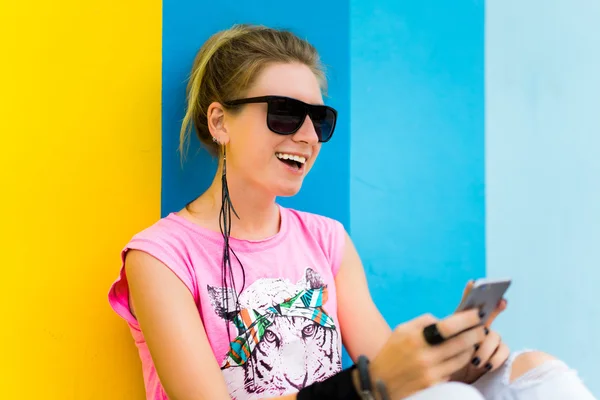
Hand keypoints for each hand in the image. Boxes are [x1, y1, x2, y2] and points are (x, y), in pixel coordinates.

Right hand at [368, 309, 486, 399]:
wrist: (379, 383)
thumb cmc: (392, 353)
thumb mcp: (401, 330)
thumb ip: (423, 322)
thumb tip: (446, 319)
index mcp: (415, 337)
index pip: (448, 326)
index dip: (467, 319)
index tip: (477, 314)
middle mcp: (424, 355)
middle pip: (461, 342)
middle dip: (476, 333)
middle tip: (482, 328)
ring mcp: (430, 373)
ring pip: (462, 358)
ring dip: (470, 348)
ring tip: (471, 342)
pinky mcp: (434, 386)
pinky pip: (454, 371)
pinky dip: (458, 362)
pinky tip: (458, 357)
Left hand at [449, 281, 509, 383]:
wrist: (452, 381)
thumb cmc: (446, 363)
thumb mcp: (443, 348)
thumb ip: (446, 334)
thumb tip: (440, 320)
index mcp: (462, 324)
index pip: (467, 305)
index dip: (469, 292)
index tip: (471, 282)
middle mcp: (478, 329)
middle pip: (487, 316)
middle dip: (489, 315)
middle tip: (485, 320)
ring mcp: (489, 341)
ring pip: (495, 335)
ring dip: (486, 348)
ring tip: (476, 360)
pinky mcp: (497, 354)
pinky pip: (504, 350)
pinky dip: (495, 358)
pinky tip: (485, 366)